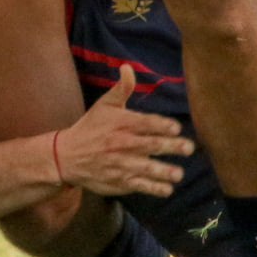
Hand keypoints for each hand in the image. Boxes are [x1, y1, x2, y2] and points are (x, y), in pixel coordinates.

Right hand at [56, 65, 194, 196]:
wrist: (67, 156)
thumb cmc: (91, 127)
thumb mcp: (104, 105)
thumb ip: (121, 88)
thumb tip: (128, 66)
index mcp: (121, 124)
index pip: (145, 123)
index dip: (162, 125)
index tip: (176, 128)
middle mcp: (122, 144)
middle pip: (149, 146)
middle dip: (171, 147)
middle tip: (189, 148)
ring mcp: (120, 165)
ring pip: (145, 168)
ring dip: (164, 172)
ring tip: (178, 174)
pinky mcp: (118, 182)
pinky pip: (139, 186)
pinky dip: (153, 189)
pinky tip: (167, 189)